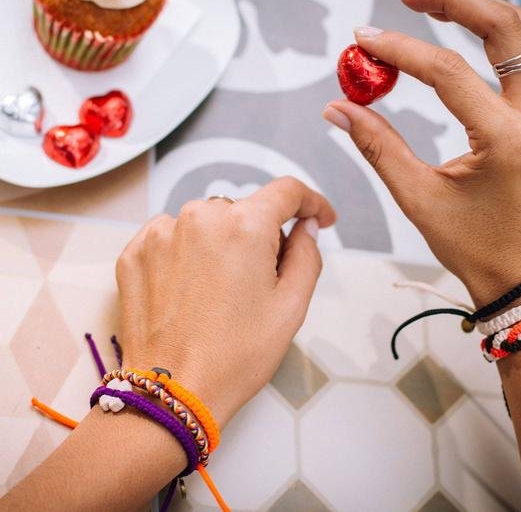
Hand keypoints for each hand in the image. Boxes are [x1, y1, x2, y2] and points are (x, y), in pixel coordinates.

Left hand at [115, 177, 335, 427]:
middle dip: (262, 235)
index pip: (286, 192)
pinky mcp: (135, 251)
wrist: (172, 393)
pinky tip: (192, 288)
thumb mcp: (291, 306)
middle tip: (265, 277)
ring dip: (222, 243)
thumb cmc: (237, 354)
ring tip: (222, 290)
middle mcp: (200, 216)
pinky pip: (173, 235)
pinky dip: (188, 251)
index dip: (311, 203)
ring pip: (208, 222)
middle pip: (245, 211)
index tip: (319, 217)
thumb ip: (307, 253)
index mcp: (244, 226)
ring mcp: (161, 232)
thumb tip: (306, 226)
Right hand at [324, 0, 520, 305]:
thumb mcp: (417, 196)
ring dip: (487, 11)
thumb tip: (339, 107)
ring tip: (440, 6)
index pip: (447, 74)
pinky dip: (511, 33)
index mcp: (504, 140)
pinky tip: (480, 32)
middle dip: (454, 2)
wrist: (518, 271)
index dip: (399, 50)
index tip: (362, 39)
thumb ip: (377, 145)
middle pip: (506, 29)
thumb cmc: (471, 243)